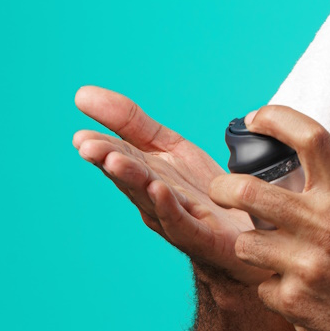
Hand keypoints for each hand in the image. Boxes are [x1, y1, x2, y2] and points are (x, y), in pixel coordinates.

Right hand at [72, 85, 269, 284]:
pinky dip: (168, 207)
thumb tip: (83, 94)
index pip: (120, 156)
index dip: (101, 146)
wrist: (249, 233)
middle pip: (130, 177)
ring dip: (132, 179)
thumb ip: (131, 123)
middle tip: (88, 146)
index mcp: (147, 173)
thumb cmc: (202, 192)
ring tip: (115, 161)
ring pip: (150, 198)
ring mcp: (177, 218)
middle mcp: (155, 197)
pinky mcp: (203, 237)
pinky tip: (158, 189)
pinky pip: (183, 222)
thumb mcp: (169, 147)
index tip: (80, 136)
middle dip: (108, 160)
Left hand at [207, 105, 329, 330]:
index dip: (275, 118)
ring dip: (252, 247)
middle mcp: (326, 226)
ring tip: (271, 254)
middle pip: (247, 190)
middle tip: (221, 190)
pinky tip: (300, 293)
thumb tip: (318, 170)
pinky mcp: (296, 304)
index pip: (309, 137)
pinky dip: (276, 289)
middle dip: (223, 188)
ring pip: (245, 243)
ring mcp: (308, 266)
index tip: (258, 119)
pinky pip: (264, 287)